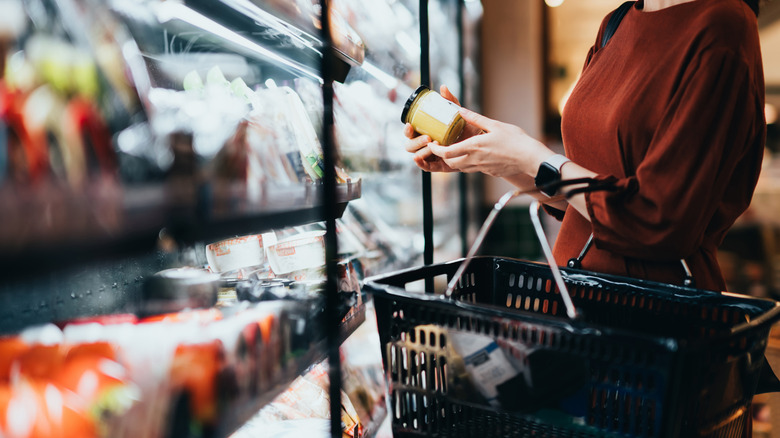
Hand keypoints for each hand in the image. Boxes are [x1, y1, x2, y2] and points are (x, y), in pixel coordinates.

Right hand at [404, 85, 480, 172]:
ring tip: (434, 145)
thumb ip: (450, 102)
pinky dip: (421, 164)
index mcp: (425, 132)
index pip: (411, 132)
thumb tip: (443, 88)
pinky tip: (419, 159)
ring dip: (422, 151)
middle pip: (410, 145)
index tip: (410, 125)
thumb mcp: (458, 114)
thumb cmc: (466, 128)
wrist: (481, 142)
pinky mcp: (439, 165)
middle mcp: (425, 145)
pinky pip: (427, 167)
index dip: (407, 130)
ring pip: (417, 155)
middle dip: (416, 141)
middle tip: (428, 137)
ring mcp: (431, 156)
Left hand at [425, 107, 554, 177]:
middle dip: (443, 156)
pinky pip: (473, 169)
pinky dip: (468, 163)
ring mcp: (482, 168)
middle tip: (441, 147)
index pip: (447, 153)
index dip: (435, 150)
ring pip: (461, 168)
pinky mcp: (489, 172)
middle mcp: (475, 160)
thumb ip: (476, 119)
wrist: (530, 158)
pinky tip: (474, 155)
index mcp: (474, 147)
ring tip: (455, 150)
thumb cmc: (515, 140)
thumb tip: (461, 110)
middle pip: (450, 163)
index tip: (432, 144)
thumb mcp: (494, 125)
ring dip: (455, 160)